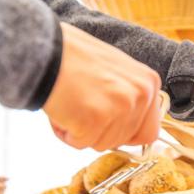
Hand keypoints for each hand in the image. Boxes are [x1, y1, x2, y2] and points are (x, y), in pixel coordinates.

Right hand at [42, 23, 161, 150]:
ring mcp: (120, 106)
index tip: (108, 126)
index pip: (149, 132)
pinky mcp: (96, 118)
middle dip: (100, 132)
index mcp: (149, 82)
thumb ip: (128, 96)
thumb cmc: (72, 57)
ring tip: (70, 105)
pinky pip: (82, 143)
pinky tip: (62, 111)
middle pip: (124, 141)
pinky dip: (67, 134)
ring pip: (103, 144)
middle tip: (81, 108)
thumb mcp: (116, 71)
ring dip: (82, 133)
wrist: (43, 49)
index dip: (125, 134)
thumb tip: (130, 125)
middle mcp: (141, 94)